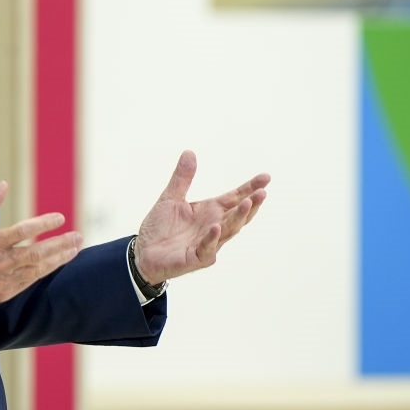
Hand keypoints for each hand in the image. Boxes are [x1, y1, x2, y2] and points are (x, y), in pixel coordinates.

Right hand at [0, 181, 82, 311]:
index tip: (60, 217)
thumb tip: (4, 184)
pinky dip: (46, 270)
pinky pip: (30, 280)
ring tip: (75, 248)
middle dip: (60, 244)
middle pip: (36, 253)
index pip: (22, 232)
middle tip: (78, 236)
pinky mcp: (4, 293)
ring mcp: (2, 280)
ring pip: (37, 269)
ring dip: (59, 258)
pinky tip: (57, 261)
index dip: (44, 224)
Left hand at [133, 150, 268, 284]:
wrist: (142, 252)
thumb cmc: (159, 227)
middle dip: (251, 203)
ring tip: (248, 203)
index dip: (250, 188)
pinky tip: (216, 227)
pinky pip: (207, 248)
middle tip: (262, 192)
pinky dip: (212, 238)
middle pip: (238, 215)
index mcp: (210, 211)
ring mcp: (208, 244)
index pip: (235, 198)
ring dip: (238, 217)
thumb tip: (189, 152)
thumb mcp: (171, 198)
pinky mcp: (196, 258)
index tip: (266, 177)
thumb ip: (182, 178)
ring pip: (228, 230)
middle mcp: (214, 227)